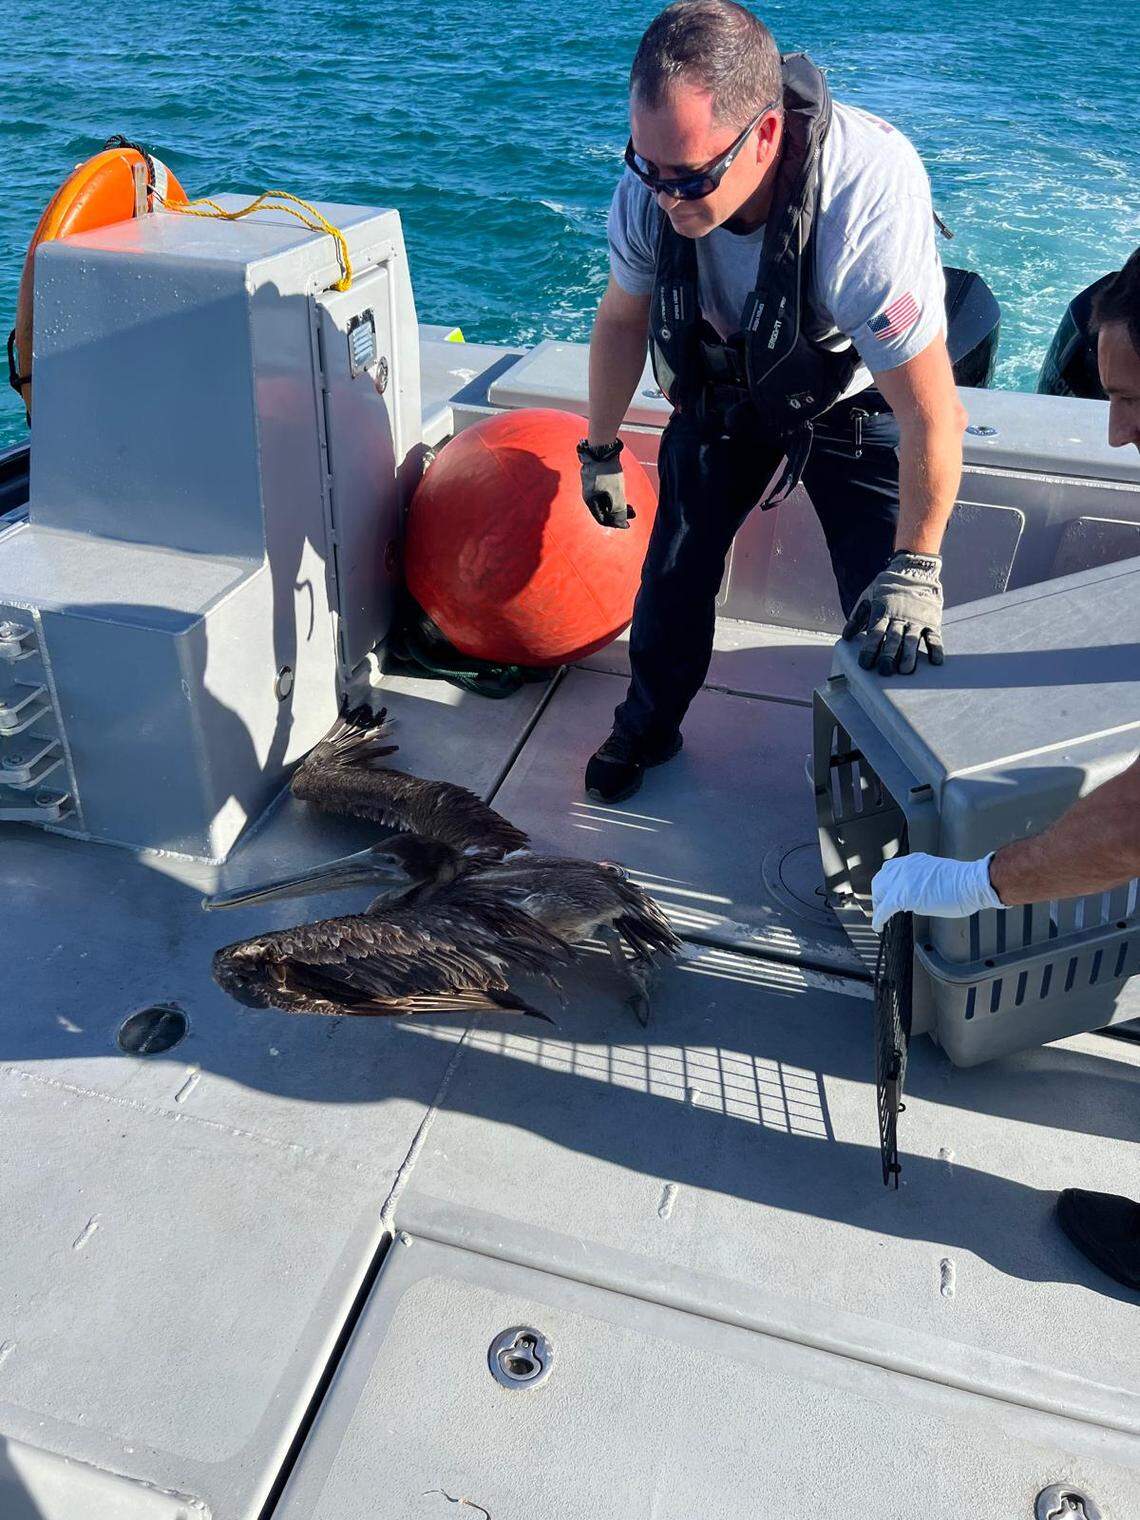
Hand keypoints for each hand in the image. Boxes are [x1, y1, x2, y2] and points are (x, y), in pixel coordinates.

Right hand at [578, 440, 634, 529]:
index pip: (602, 519)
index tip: (628, 524)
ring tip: (631, 505)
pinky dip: (614, 496)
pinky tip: (623, 493)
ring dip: (618, 505)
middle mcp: (589, 494)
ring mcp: (592, 485)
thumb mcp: (616, 494)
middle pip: (604, 510)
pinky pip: (605, 492)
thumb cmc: (607, 471)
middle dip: (619, 514)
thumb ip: (618, 510)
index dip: (616, 524)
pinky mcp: (597, 477)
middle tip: (633, 513)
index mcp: (590, 500)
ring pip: (605, 500)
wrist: (601, 447)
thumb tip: (622, 524)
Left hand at [842, 551, 943, 674]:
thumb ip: (857, 616)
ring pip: (912, 639)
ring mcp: (916, 619)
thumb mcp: (868, 596)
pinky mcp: (932, 620)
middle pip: (893, 639)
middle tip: (885, 671)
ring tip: (906, 670)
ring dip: (909, 655)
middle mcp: (899, 617)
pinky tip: (935, 661)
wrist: (914, 569)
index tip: (865, 664)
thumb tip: (845, 637)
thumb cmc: (887, 586)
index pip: (874, 633)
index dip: (869, 649)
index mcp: (883, 612)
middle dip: (888, 655)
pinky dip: (935, 648)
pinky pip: (934, 636)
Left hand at [870, 852, 1002, 933]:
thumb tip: (919, 893)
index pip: (891, 869)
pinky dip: (878, 919)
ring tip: (880, 917)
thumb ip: (923, 880)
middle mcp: (904, 867)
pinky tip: (878, 926)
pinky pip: (883, 909)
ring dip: (878, 906)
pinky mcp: (903, 896)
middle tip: (881, 906)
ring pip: (879, 894)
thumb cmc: (964, 882)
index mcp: (914, 861)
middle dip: (879, 894)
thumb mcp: (938, 874)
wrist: (971, 883)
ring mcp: (902, 881)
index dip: (887, 883)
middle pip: (881, 880)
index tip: (887, 891)